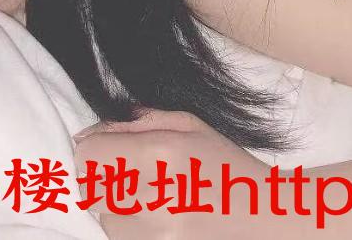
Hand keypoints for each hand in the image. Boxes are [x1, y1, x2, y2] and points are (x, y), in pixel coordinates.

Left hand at [72, 107, 273, 239]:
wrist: (264, 214)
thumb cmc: (226, 163)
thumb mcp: (189, 125)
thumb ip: (137, 122)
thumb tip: (87, 133)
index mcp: (163, 153)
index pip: (90, 154)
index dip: (93, 148)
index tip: (107, 148)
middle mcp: (156, 196)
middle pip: (90, 187)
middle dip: (101, 177)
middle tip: (127, 171)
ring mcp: (157, 232)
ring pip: (104, 217)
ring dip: (114, 206)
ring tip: (147, 195)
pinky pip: (121, 237)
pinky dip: (129, 226)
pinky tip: (155, 215)